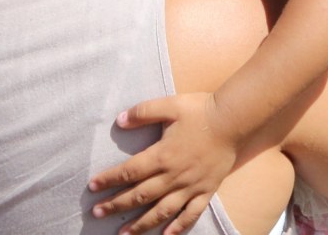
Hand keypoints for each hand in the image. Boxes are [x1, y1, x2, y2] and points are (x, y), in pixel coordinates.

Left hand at [89, 93, 242, 234]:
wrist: (235, 119)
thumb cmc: (201, 110)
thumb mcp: (170, 105)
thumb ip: (143, 112)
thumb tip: (119, 120)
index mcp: (162, 155)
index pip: (129, 172)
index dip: (109, 180)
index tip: (92, 186)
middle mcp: (174, 175)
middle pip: (140, 195)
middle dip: (116, 205)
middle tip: (97, 213)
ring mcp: (190, 186)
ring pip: (161, 211)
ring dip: (140, 224)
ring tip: (123, 234)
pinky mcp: (206, 190)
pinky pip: (191, 213)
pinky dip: (178, 227)